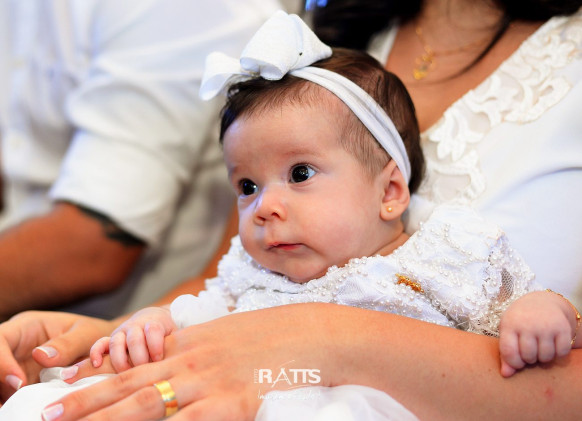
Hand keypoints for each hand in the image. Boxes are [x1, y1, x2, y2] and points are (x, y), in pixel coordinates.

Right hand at [0, 311, 114, 402]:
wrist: (105, 350)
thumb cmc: (94, 335)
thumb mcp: (87, 334)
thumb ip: (68, 344)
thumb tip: (40, 356)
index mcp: (27, 327)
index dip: (2, 362)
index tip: (20, 383)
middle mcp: (15, 347)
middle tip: (11, 404)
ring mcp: (15, 367)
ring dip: (5, 397)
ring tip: (19, 411)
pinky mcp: (20, 386)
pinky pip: (9, 395)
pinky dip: (15, 405)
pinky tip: (26, 412)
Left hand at [41, 304, 338, 420]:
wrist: (308, 335)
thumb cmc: (268, 337)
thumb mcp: (221, 337)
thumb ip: (188, 352)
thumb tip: (163, 367)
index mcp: (187, 346)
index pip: (130, 366)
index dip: (93, 383)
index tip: (61, 396)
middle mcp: (190, 364)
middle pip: (129, 388)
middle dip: (86, 406)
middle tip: (49, 418)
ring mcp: (209, 385)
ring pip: (149, 408)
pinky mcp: (232, 405)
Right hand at [90, 307, 174, 371]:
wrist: (156, 318)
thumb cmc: (169, 333)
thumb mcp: (176, 335)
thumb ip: (175, 346)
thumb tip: (180, 365)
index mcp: (154, 322)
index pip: (152, 330)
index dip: (155, 345)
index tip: (159, 359)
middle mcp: (136, 326)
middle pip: (134, 339)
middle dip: (139, 356)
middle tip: (145, 369)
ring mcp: (122, 332)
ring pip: (116, 343)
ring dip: (120, 360)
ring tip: (126, 374)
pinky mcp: (111, 340)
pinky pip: (100, 344)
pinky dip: (96, 353)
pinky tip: (97, 365)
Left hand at [499, 291, 573, 376]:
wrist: (541, 303)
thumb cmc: (520, 322)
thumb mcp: (508, 332)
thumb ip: (506, 353)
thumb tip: (506, 375)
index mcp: (510, 324)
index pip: (509, 352)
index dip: (514, 363)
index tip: (518, 362)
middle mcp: (528, 324)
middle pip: (529, 356)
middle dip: (529, 359)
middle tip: (530, 352)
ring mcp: (546, 325)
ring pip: (546, 357)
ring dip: (544, 357)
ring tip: (540, 348)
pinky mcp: (562, 328)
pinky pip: (561, 353)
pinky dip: (558, 354)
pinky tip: (552, 345)